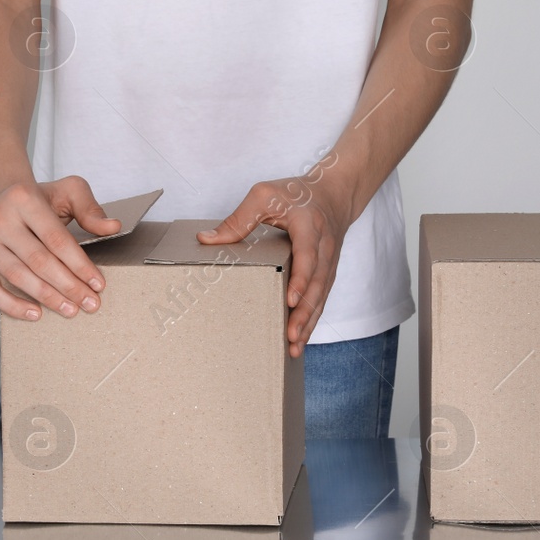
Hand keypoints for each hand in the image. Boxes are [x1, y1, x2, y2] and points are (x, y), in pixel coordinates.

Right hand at [0, 175, 120, 319]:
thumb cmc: (35, 198)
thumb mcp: (68, 191)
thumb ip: (90, 209)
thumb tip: (112, 227)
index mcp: (23, 199)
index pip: (56, 239)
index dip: (79, 265)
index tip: (98, 284)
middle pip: (39, 261)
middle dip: (68, 286)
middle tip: (90, 303)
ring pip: (17, 276)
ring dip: (47, 298)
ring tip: (70, 310)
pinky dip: (11, 305)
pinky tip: (35, 313)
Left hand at [198, 172, 352, 357]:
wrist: (334, 193)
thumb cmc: (296, 194)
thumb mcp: (265, 196)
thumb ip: (238, 219)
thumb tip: (205, 240)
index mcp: (309, 225)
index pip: (307, 254)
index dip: (301, 277)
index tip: (291, 299)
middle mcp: (323, 247)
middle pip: (317, 284)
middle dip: (304, 312)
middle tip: (290, 335)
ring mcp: (328, 262)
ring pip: (321, 296)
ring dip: (309, 323)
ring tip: (294, 346)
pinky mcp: (327, 273)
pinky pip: (321, 299)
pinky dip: (312, 320)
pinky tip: (299, 338)